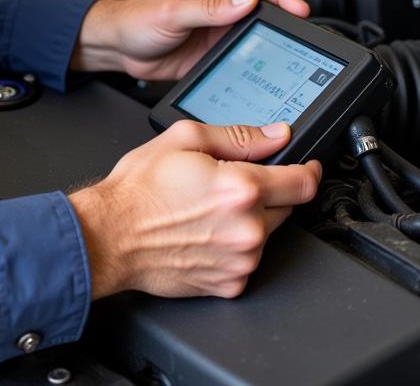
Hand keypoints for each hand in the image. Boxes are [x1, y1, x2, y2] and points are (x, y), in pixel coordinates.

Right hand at [68, 120, 321, 298]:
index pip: (303, 182)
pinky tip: (204, 232)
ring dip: (249, 219)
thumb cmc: (139, 190)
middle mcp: (248, 229)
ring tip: (207, 208)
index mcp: (242, 188)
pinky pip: (246, 259)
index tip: (307, 166)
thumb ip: (238, 136)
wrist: (110, 236)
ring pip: (266, 233)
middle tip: (229, 183)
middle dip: (268, 191)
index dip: (309, 169)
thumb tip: (276, 135)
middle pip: (286, 206)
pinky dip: (233, 245)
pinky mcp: (229, 284)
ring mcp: (241, 261)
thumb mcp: (184, 139)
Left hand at [72, 0, 309, 80]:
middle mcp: (220, 3)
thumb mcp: (173, 13)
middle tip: (302, 39)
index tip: (300, 11)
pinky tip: (265, 73)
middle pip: (265, 9)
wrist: (119, 47)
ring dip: (272, 43)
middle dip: (285, 20)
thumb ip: (210, 8)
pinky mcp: (215, 51)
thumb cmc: (137, 20)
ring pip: (258, 33)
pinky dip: (257, 61)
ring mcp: (219, 28)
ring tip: (290, 59)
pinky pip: (244, 54)